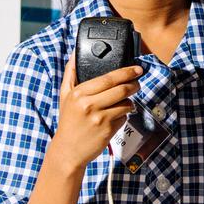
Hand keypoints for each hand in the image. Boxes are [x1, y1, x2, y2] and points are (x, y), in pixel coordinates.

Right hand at [48, 55, 140, 172]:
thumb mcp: (65, 97)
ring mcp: (99, 118)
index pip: (108, 78)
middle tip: (138, 82)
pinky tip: (116, 117)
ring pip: (125, 103)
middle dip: (134, 84)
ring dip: (130, 101)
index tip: (136, 68)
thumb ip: (71, 74)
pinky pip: (124, 117)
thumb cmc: (69, 122)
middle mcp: (89, 105)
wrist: (68, 151)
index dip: (125, 72)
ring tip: (126, 101)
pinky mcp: (108, 130)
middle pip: (121, 89)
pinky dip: (124, 115)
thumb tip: (75, 53)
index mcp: (79, 94)